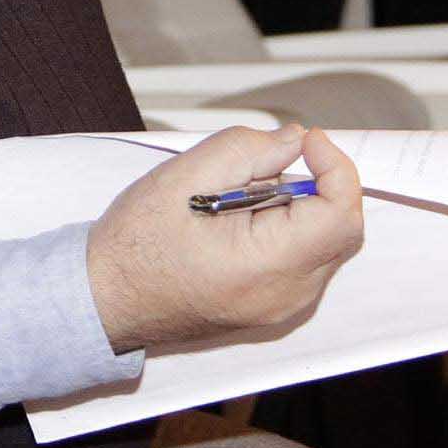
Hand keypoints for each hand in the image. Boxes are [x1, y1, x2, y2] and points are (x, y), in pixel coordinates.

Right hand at [86, 125, 362, 352]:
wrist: (107, 298)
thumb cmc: (135, 246)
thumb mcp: (184, 176)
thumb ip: (247, 149)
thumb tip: (294, 140)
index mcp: (267, 267)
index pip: (340, 215)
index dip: (335, 166)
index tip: (308, 141)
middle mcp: (286, 296)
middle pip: (339, 228)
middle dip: (314, 182)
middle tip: (265, 162)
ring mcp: (282, 307)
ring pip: (323, 241)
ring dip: (296, 204)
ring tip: (238, 193)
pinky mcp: (273, 306)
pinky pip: (303, 258)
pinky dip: (285, 226)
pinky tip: (239, 217)